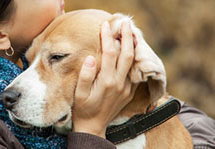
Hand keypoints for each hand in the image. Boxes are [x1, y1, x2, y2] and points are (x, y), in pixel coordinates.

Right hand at [72, 21, 136, 137]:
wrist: (94, 126)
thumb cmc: (83, 109)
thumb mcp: (79, 94)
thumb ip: (85, 75)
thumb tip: (91, 58)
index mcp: (106, 81)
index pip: (109, 53)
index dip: (107, 37)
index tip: (105, 25)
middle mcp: (119, 83)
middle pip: (127, 54)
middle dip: (126, 36)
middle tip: (125, 23)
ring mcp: (127, 88)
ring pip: (134, 62)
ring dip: (134, 46)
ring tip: (132, 33)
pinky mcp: (129, 92)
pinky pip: (135, 72)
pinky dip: (134, 59)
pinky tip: (132, 52)